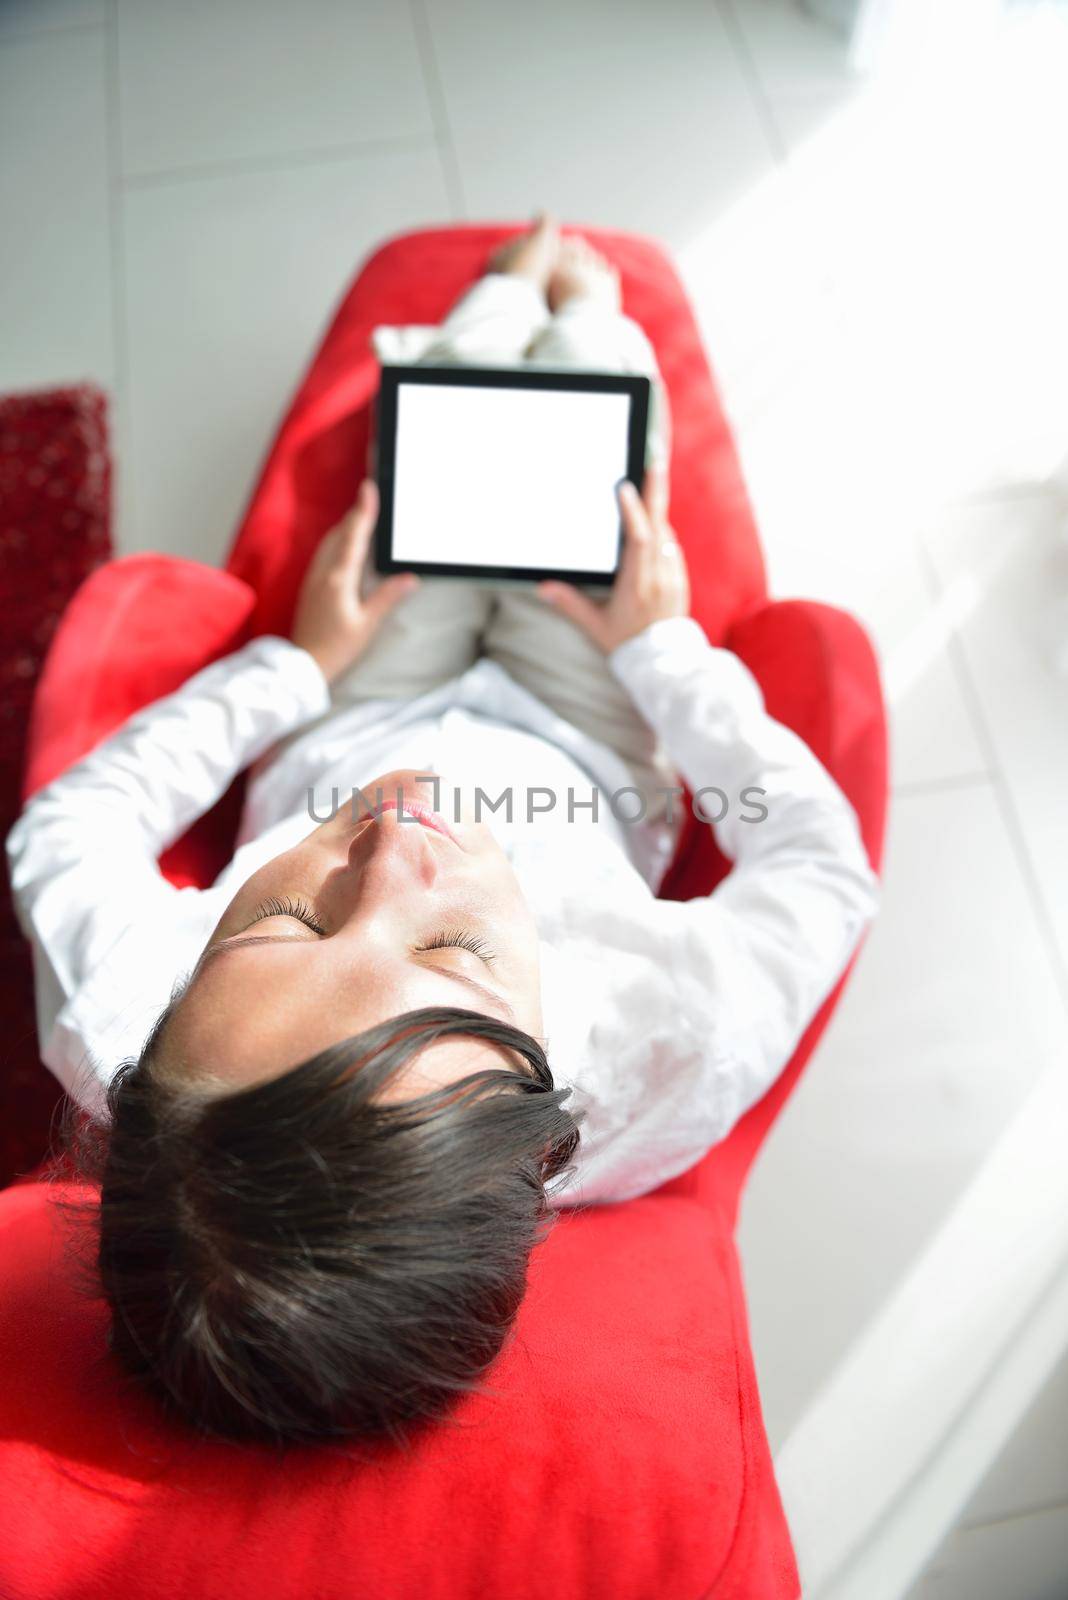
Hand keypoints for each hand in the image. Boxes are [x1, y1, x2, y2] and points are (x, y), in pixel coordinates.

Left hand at [290, 480, 418, 682]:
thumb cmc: (336, 647)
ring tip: (361, 516)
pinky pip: (325, 553)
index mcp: (339, 579)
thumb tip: (410, 578)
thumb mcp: (367, 624)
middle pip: (340, 533)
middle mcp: (323, 573)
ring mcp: (314, 578)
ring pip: (330, 542)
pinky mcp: (311, 586)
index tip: (369, 488)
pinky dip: (338, 541)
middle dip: (356, 514)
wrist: (304, 665)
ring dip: (346, 526)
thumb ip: (387, 598)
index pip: (354, 536)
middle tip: (370, 496)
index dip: (363, 511)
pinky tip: (345, 544)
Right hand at [537, 465, 689, 653]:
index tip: (625, 487)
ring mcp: (673, 577)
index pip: (638, 541)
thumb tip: (542, 587)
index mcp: (637, 586)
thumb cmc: (626, 644)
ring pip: (665, 535)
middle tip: (654, 460)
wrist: (662, 665)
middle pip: (658, 527)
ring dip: (655, 512)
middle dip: (656, 492)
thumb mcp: (595, 626)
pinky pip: (670, 548)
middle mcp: (659, 577)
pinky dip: (660, 533)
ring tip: (647, 485)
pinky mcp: (680, 580)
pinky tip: (651, 525)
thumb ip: (570, 604)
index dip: (633, 513)